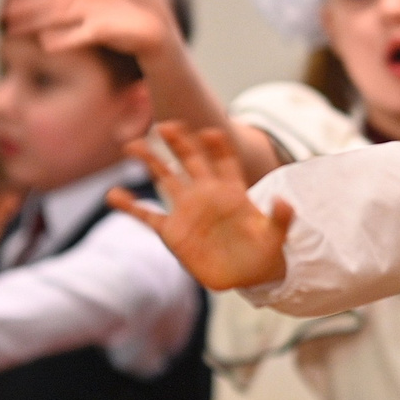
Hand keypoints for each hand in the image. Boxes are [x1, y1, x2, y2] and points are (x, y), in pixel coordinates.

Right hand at [110, 122, 295, 289]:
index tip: (209, 132)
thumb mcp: (275, 236)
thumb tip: (285, 202)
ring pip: (165, 179)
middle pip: (190, 161)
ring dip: (150, 161)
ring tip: (132, 145)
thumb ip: (281, 219)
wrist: (247, 273)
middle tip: (166, 126)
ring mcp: (187, 210)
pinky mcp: (173, 232)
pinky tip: (113, 195)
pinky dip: (131, 206)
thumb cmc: (263, 251)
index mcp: (232, 191)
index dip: (217, 147)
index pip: (224, 161)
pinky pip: (147, 216)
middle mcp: (206, 194)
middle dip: (179, 143)